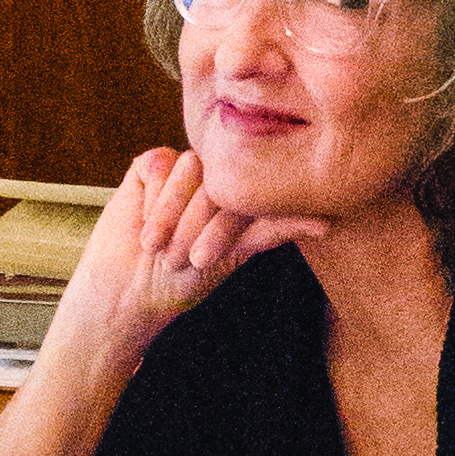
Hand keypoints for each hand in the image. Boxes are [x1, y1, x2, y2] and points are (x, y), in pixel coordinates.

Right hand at [50, 147, 324, 363]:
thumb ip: (274, 231)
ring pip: (190, 167)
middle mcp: (214, 179)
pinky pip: (159, 164)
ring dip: (170, 212)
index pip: (250, 191)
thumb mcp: (233, 257)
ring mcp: (181, 170)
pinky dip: (151, 198)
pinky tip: (142, 224)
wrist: (127, 292)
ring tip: (155, 246)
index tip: (204, 260)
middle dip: (196, 225)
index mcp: (239, 199)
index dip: (225, 227)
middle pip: (220, 179)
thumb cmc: (182, 281)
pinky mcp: (149, 165)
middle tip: (179, 259)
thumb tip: (327, 221)